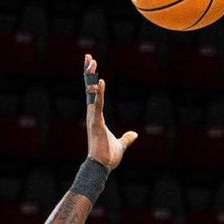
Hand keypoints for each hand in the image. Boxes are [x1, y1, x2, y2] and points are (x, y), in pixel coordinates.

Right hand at [83, 53, 137, 170]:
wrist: (101, 168)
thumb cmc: (108, 157)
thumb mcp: (120, 144)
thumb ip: (126, 138)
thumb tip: (134, 134)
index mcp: (96, 117)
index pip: (93, 94)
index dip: (92, 79)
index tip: (91, 64)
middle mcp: (92, 115)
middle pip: (89, 89)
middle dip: (89, 72)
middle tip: (89, 56)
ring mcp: (92, 118)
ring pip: (91, 93)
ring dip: (91, 77)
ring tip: (92, 62)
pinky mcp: (95, 123)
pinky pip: (97, 105)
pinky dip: (99, 94)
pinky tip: (101, 81)